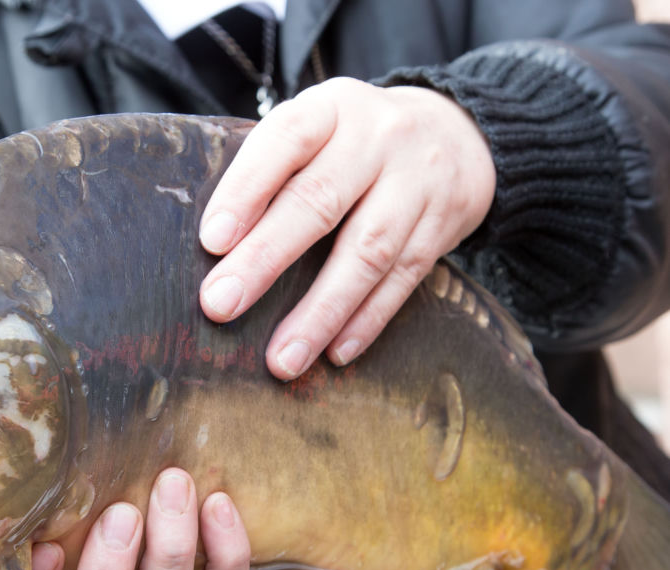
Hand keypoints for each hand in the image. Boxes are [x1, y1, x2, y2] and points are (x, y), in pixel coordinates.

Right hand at [0, 469, 250, 569]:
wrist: (145, 520)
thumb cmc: (71, 513)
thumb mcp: (40, 512)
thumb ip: (23, 506)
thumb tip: (15, 464)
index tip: (45, 549)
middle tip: (120, 517)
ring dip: (169, 553)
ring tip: (173, 486)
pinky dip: (226, 556)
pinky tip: (218, 504)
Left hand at [199, 78, 495, 378]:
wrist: (458, 131)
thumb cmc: (356, 143)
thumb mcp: (319, 130)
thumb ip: (274, 170)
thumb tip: (217, 249)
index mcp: (331, 109)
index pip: (285, 140)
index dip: (246, 190)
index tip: (212, 241)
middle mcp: (377, 138)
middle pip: (319, 202)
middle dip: (265, 260)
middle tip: (220, 306)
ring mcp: (417, 182)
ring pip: (367, 252)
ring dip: (320, 312)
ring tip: (282, 359)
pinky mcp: (443, 224)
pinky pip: (404, 279)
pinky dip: (367, 320)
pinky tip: (335, 353)